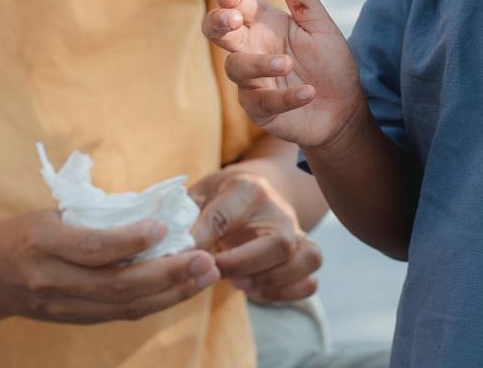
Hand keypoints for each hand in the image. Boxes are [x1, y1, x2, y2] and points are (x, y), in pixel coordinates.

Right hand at [0, 211, 219, 324]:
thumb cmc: (19, 234)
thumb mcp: (48, 213)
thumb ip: (92, 218)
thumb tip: (149, 213)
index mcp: (43, 243)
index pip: (94, 248)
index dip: (132, 241)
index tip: (166, 227)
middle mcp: (52, 280)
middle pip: (118, 285)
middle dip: (168, 274)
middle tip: (205, 259)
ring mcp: (63, 306)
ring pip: (125, 307)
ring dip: (171, 293)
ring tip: (205, 275)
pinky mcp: (74, 320)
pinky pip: (120, 314)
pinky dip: (154, 302)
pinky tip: (180, 288)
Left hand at [188, 171, 322, 302]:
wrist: (257, 190)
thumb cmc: (221, 196)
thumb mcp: (201, 194)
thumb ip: (186, 216)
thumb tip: (172, 244)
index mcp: (247, 188)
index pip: (224, 216)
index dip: (202, 239)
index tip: (184, 255)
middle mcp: (279, 209)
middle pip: (278, 243)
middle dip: (243, 265)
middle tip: (217, 272)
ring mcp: (297, 232)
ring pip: (304, 260)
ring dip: (270, 281)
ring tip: (239, 284)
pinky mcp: (304, 253)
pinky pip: (310, 281)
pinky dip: (286, 293)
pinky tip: (256, 290)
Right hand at [202, 0, 364, 152]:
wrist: (343, 108)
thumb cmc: (328, 63)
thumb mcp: (320, 26)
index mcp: (262, 23)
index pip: (236, 2)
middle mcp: (251, 49)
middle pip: (218, 32)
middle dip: (219, 22)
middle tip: (232, 18)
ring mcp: (252, 81)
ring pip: (236, 67)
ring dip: (260, 64)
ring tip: (287, 63)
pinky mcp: (260, 110)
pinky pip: (263, 102)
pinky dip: (286, 97)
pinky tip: (308, 92)